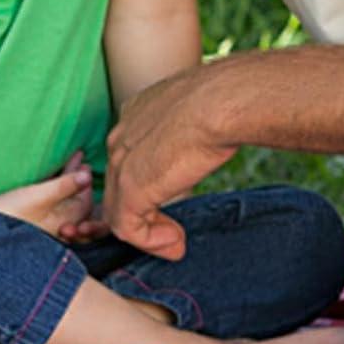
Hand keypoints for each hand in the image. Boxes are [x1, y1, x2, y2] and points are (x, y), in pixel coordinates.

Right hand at [0, 152, 105, 241]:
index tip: (81, 158)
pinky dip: (53, 193)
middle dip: (76, 181)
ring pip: (62, 205)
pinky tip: (47, 185)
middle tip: (77, 161)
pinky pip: (50, 207)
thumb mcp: (39, 196)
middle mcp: (59, 227)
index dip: (83, 177)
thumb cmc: (11, 213)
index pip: (84, 200)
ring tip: (64, 169)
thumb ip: (65, 185)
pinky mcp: (32, 223)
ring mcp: (46, 226)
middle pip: (74, 202)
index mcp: (66, 221)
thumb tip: (88, 176)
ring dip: (65, 186)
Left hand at [104, 64, 237, 259]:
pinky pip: (126, 227)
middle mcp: (120, 137)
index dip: (146, 187)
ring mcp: (121, 162)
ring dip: (147, 233)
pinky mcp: (130, 187)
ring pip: (118, 209)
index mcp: (136, 115)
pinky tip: (177, 242)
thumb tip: (208, 148)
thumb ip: (193, 133)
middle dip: (142, 214)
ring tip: (177, 240)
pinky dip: (150, 242)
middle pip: (117, 187)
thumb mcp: (202, 114)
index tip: (171, 202)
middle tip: (173, 231)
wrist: (222, 101)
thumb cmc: (226, 100)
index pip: (127, 160)